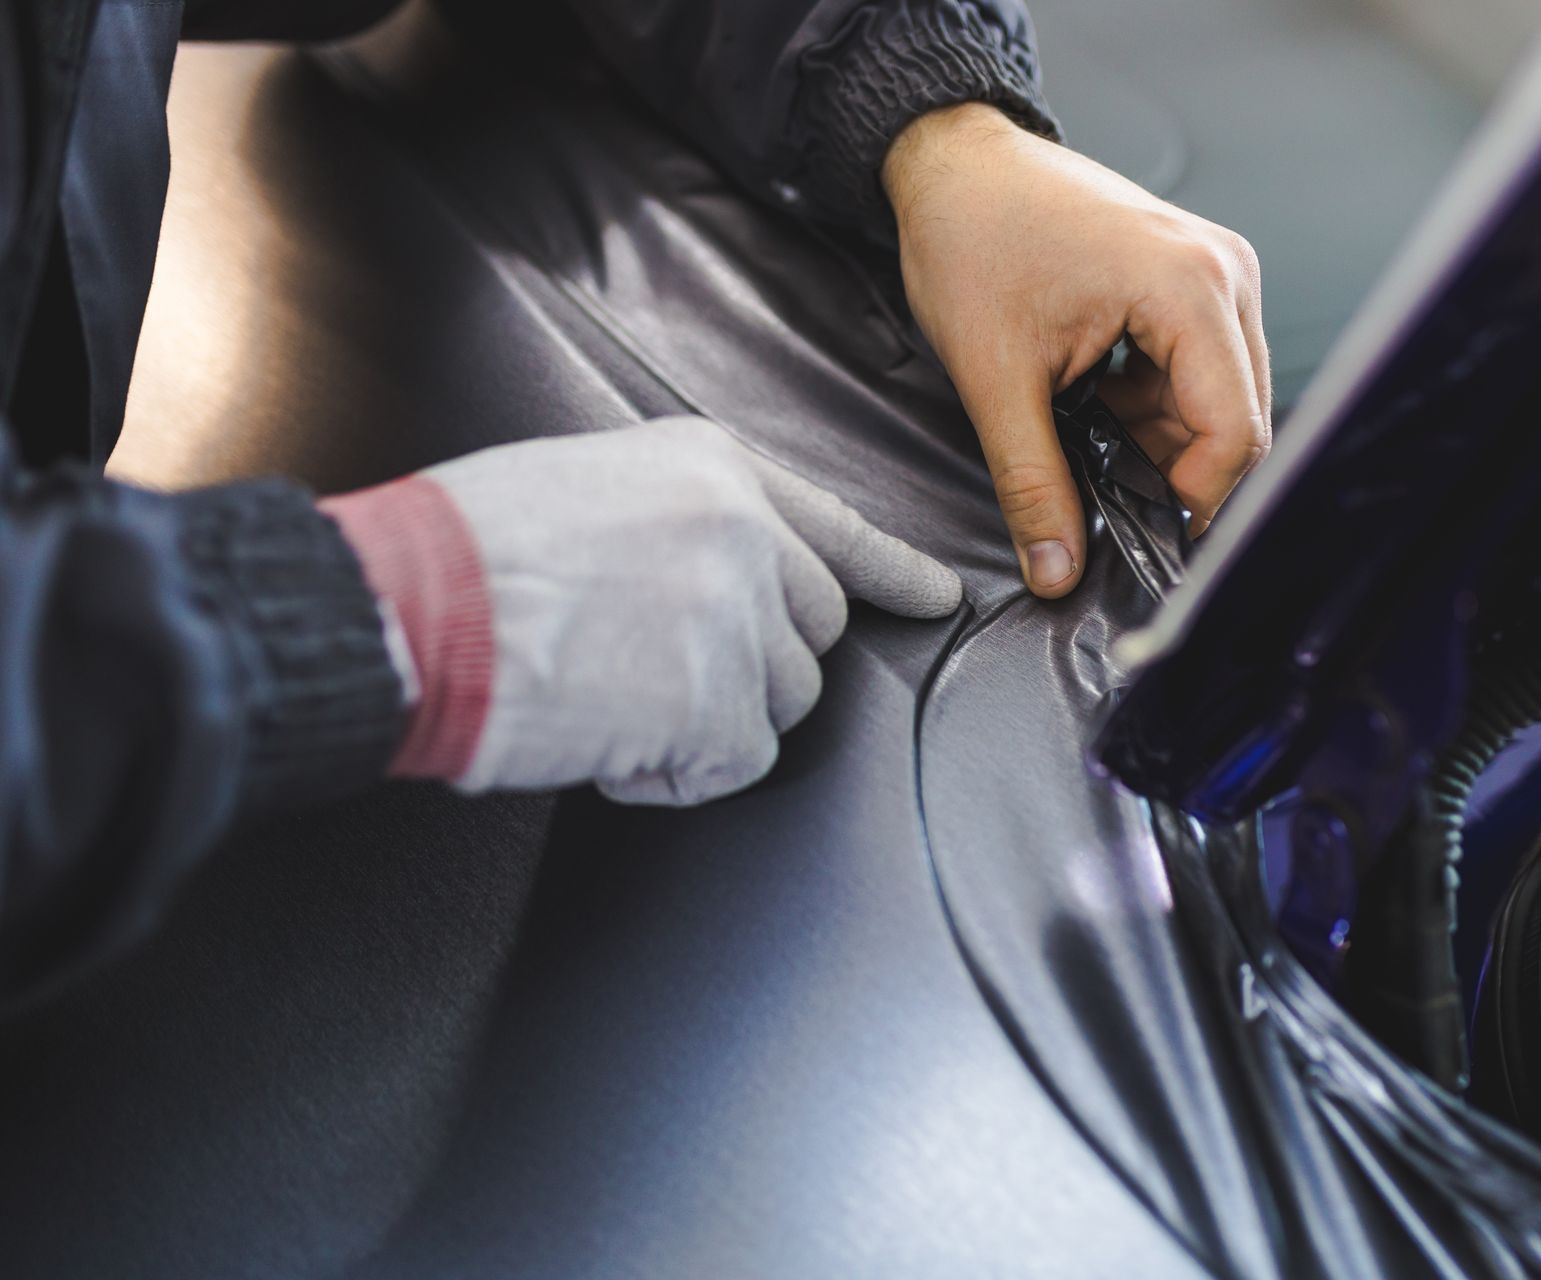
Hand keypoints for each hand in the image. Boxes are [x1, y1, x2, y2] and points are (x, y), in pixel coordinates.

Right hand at [322, 418, 961, 805]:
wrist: (410, 609)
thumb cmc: (471, 553)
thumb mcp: (596, 486)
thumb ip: (686, 520)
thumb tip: (724, 576)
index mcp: (714, 469)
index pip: (835, 525)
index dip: (892, 569)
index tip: (936, 597)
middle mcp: (745, 532)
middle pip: (811, 629)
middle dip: (750, 663)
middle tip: (650, 667)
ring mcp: (740, 614)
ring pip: (784, 699)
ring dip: (712, 718)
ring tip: (613, 694)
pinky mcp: (721, 699)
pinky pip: (738, 761)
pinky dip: (679, 772)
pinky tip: (610, 739)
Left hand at [883, 103, 1271, 596]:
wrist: (955, 161)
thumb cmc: (972, 235)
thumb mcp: (994, 378)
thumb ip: (1032, 483)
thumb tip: (1055, 570)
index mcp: (1189, 286)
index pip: (1235, 430)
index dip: (1195, 500)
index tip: (1145, 537)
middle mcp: (1222, 272)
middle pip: (1238, 418)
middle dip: (1178, 472)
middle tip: (1108, 500)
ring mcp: (1215, 271)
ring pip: (1221, 400)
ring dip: (1162, 440)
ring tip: (1090, 439)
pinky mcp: (1196, 278)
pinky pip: (1200, 371)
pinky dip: (1155, 407)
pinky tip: (1098, 406)